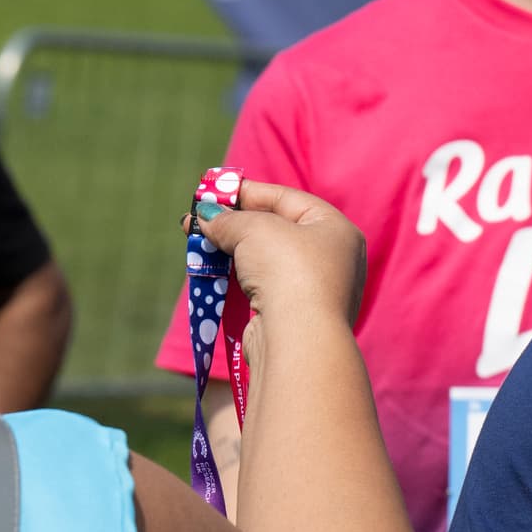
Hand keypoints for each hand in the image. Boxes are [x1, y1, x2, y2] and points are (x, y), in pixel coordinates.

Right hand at [195, 178, 366, 328]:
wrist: (297, 340)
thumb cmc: (287, 270)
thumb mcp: (254, 229)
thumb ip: (229, 219)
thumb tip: (206, 217)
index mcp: (335, 229)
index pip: (287, 199)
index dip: (249, 192)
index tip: (214, 191)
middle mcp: (331, 259)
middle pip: (275, 231)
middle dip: (234, 224)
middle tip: (198, 219)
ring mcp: (313, 291)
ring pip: (265, 262)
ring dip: (230, 251)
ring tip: (196, 242)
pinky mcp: (293, 318)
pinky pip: (261, 288)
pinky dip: (236, 278)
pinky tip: (211, 271)